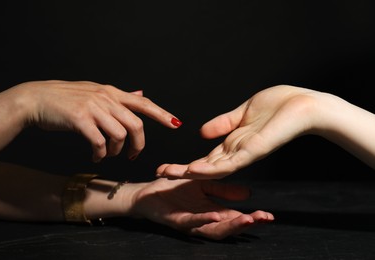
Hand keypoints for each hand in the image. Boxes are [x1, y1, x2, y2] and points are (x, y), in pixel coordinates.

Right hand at [16, 80, 181, 160]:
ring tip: (108, 154)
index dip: (161, 114)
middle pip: (136, 125)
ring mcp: (93, 108)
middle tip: (132, 155)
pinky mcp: (80, 119)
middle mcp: (106, 98)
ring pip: (120, 135)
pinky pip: (100, 142)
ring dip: (117, 151)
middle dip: (138, 145)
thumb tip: (141, 93)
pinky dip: (101, 153)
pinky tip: (96, 156)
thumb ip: (120, 96)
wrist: (37, 98)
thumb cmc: (66, 98)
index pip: (143, 103)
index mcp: (112, 92)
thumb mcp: (96, 91)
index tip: (176, 124)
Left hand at [129, 178, 273, 239]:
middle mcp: (203, 220)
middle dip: (246, 224)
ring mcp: (190, 223)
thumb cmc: (174, 190)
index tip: (269, 216)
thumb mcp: (204, 185)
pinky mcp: (176, 220)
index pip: (235, 217)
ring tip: (247, 219)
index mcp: (211, 212)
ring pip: (213, 229)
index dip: (252, 218)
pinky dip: (203, 220)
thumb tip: (248, 193)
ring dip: (230, 225)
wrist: (148, 192)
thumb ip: (223, 190)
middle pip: (228, 227)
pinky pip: (191, 222)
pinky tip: (215, 215)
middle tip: (263, 219)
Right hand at [156, 85, 331, 178]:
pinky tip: (195, 169)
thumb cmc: (279, 105)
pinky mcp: (254, 152)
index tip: (166, 165)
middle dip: (182, 170)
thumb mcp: (242, 112)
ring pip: (214, 168)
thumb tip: (202, 132)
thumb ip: (223, 123)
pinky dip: (211, 168)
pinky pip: (230, 163)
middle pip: (206, 166)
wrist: (305, 105)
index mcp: (234, 143)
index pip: (206, 158)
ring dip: (191, 172)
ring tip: (169, 173)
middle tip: (159, 173)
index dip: (187, 162)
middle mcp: (237, 152)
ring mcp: (245, 154)